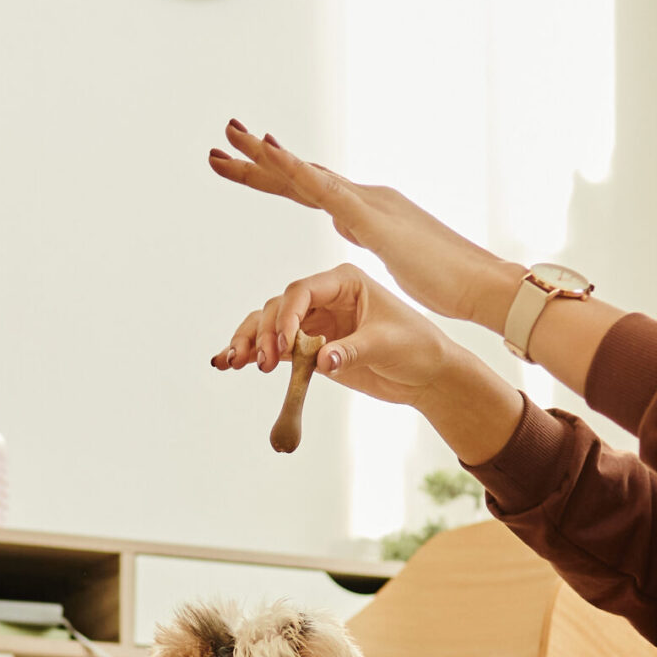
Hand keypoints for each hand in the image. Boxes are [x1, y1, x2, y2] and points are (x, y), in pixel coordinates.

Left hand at [208, 121, 519, 329]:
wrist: (480, 284)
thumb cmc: (445, 281)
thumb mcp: (392, 257)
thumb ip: (369, 235)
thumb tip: (348, 223)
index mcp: (366, 211)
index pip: (310, 190)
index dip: (276, 176)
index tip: (244, 163)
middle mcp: (364, 198)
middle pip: (301, 175)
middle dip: (259, 158)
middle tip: (224, 134)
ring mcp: (368, 203)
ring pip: (306, 175)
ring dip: (266, 155)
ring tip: (232, 135)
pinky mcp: (373, 218)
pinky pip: (326, 190)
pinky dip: (295, 170)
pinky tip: (269, 153)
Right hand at [212, 264, 462, 409]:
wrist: (427, 375)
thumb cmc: (417, 347)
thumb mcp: (387, 344)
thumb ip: (352, 351)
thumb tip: (321, 362)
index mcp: (345, 281)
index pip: (303, 291)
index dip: (287, 316)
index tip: (282, 345)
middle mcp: (325, 297)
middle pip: (279, 307)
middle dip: (264, 333)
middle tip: (261, 362)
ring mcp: (315, 322)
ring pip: (269, 325)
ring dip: (249, 341)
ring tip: (232, 362)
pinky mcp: (310, 348)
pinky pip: (275, 348)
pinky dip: (253, 354)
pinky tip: (229, 363)